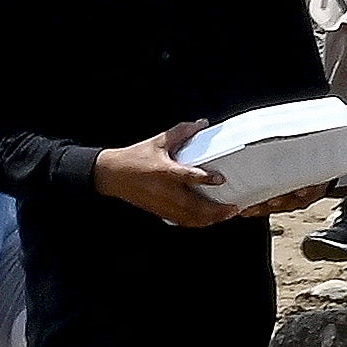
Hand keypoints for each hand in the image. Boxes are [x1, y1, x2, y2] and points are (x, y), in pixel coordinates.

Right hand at [94, 122, 234, 227]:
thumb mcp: (158, 142)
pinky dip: (198, 222)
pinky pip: (183, 221)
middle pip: (194, 205)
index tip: (220, 179)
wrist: (113, 175)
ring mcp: (162, 204)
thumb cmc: (135, 157)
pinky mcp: (160, 212)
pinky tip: (210, 219)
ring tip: (227, 214)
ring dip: (210, 219)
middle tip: (234, 206)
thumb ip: (181, 133)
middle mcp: (164, 191)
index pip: (186, 176)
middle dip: (216, 210)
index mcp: (163, 171)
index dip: (204, 178)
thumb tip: (201, 123)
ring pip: (190, 218)